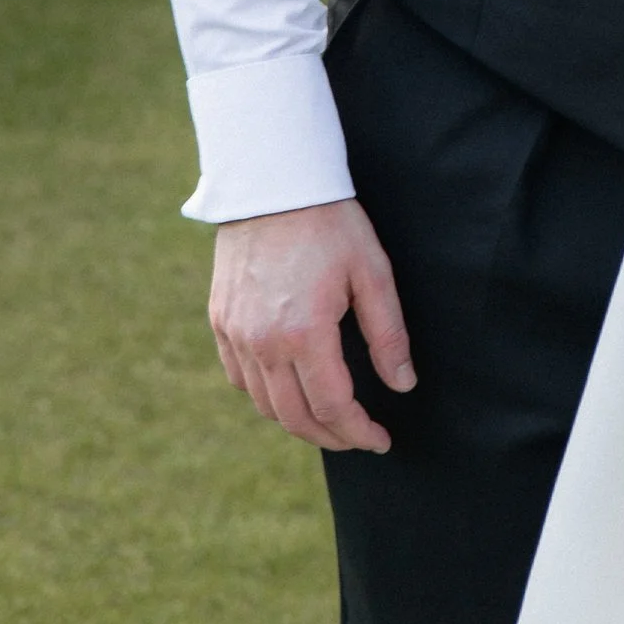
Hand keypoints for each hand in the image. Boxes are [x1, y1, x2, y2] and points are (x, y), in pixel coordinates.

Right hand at [208, 198, 414, 454]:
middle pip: (295, 417)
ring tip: (330, 419)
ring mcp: (235, 333)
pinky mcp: (220, 321)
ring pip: (264, 404)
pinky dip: (265, 397)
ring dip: (298, 421)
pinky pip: (240, 378)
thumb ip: (388, 334)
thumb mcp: (372, 273)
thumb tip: (402, 385)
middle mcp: (262, 343)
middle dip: (331, 437)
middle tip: (359, 438)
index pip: (332, 407)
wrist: (272, 182)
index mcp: (304, 333)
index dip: (358, 432)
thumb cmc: (331, 223)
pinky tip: (290, 391)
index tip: (381, 441)